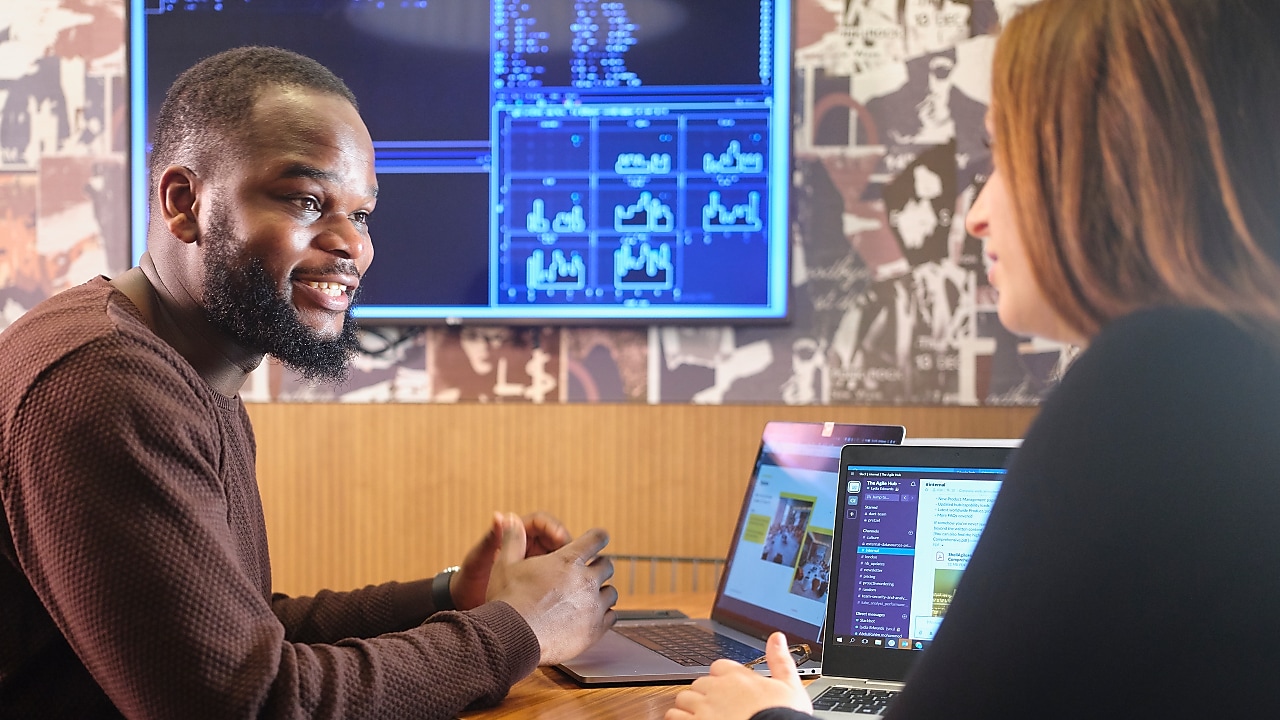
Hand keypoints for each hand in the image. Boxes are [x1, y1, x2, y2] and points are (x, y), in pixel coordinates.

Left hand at [450, 511, 572, 610]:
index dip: (554, 528)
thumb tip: (499, 516)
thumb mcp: (478, 560)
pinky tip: (569, 591)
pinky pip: (559, 577)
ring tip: (573, 576)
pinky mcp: (542, 582)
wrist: (466, 604)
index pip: (542, 522)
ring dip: (570, 564)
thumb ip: (490, 540)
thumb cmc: (468, 579)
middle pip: (558, 539)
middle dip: (567, 546)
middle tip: (572, 559)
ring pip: (562, 558)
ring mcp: (537, 564)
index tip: (560, 538)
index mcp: (515, 534)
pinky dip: (566, 581)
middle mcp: (529, 546)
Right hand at [485, 513, 617, 664]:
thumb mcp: (505, 565)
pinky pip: (612, 616)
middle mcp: (585, 580)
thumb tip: (510, 519)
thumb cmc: (507, 602)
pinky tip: (591, 616)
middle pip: (607, 565)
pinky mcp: (595, 629)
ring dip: (602, 592)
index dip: (597, 537)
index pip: (597, 538)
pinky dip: (604, 615)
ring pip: (612, 592)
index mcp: (567, 560)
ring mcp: (593, 606)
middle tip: (586, 573)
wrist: (512, 638)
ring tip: (588, 598)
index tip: (597, 540)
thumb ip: (512, 539)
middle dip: (598, 566)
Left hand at [666, 632, 812, 719]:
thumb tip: (777, 637)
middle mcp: (718, 688)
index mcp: (738, 676)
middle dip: (704, 694)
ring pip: (684, 698)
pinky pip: (674, 715)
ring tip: (700, 717)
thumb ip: (780, 660)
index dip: (722, 680)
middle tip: (715, 708)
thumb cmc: (784, 716)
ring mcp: (703, 707)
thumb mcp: (789, 686)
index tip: (728, 691)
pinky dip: (678, 718)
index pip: (719, 667)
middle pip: (699, 683)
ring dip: (689, 706)